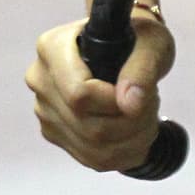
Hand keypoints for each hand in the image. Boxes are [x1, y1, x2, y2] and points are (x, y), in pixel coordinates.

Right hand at [25, 9, 174, 172]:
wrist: (129, 44)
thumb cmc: (139, 36)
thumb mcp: (151, 42)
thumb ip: (142, 69)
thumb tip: (130, 105)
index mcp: (53, 47)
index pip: (79, 94)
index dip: (116, 103)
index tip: (143, 94)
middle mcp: (41, 79)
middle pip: (87, 125)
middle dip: (131, 123)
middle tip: (153, 104)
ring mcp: (45, 109)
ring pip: (90, 147)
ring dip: (131, 141)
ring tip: (148, 117)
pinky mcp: (56, 132)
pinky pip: (90, 158)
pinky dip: (122, 154)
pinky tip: (138, 135)